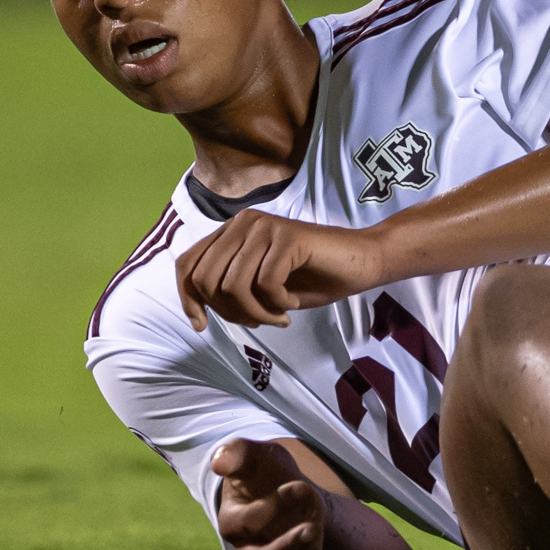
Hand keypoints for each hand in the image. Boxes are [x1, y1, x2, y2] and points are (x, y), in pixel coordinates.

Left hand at [177, 210, 385, 329]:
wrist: (363, 262)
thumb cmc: (313, 278)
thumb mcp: (260, 286)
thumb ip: (228, 286)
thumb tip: (196, 308)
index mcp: (231, 232)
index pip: (187, 265)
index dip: (187, 300)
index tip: (202, 326)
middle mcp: (243, 223)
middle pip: (206, 279)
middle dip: (229, 312)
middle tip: (259, 321)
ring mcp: (264, 226)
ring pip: (233, 285)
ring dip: (255, 312)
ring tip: (278, 316)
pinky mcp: (287, 236)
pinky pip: (265, 283)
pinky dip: (278, 304)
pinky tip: (293, 303)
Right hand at [213, 438, 350, 549]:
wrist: (280, 485)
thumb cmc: (263, 470)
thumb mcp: (253, 455)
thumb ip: (237, 454)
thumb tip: (220, 462)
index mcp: (232, 521)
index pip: (248, 520)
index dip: (273, 506)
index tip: (300, 486)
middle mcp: (249, 548)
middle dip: (288, 546)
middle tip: (311, 529)